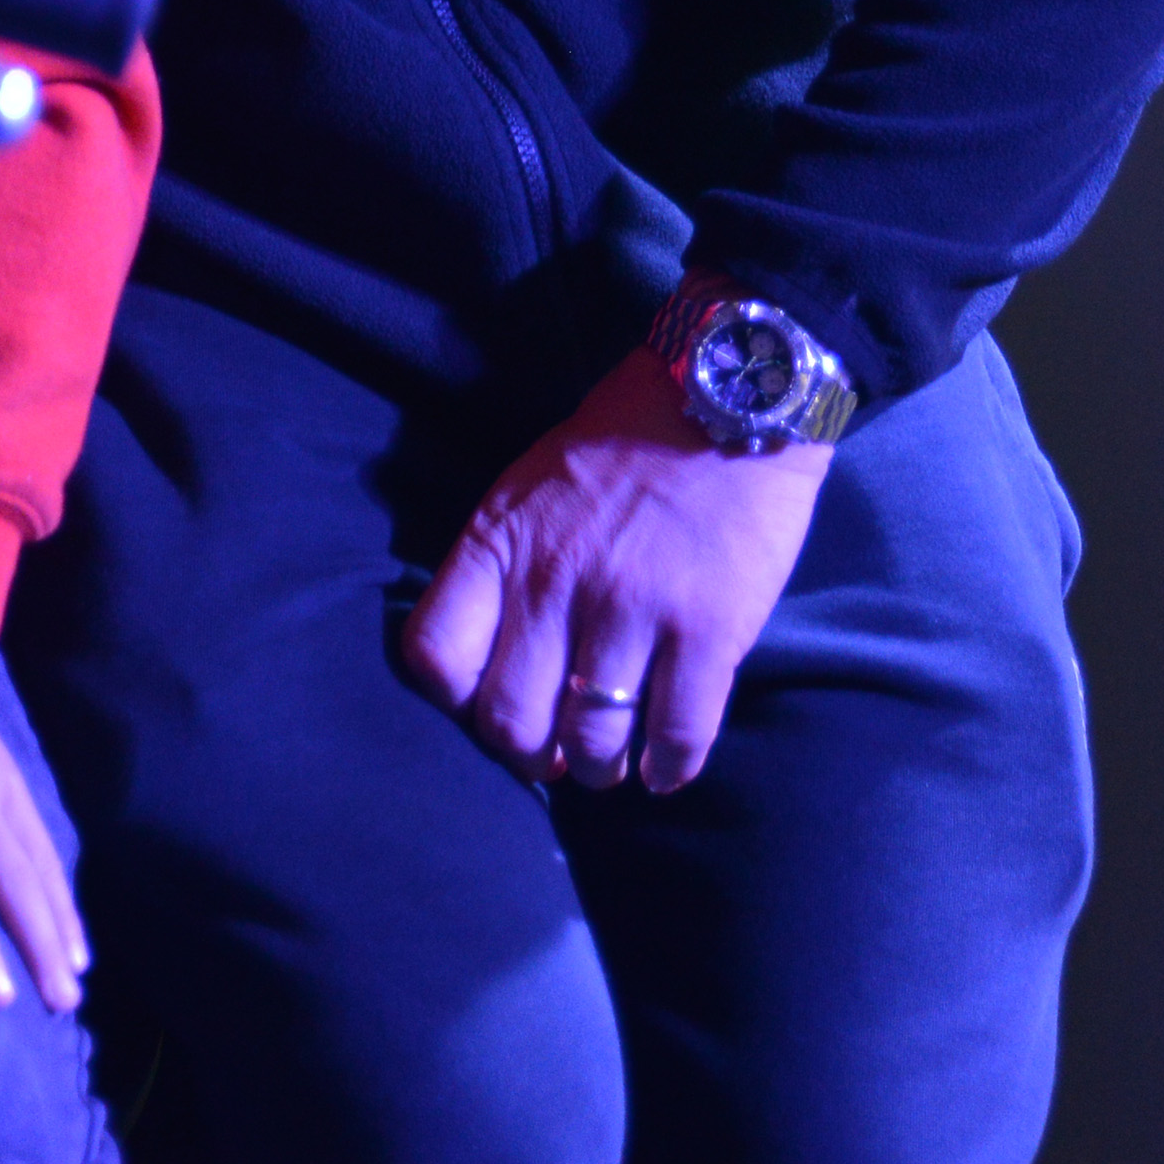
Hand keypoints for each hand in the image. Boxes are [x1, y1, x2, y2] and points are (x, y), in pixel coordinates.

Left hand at [398, 347, 827, 791]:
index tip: (488, 710)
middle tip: (554, 758)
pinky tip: (666, 769)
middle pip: (508, 720)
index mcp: (500, 541)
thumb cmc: (624, 442)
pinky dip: (669, 769)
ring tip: (609, 767)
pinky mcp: (708, 630)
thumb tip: (490, 655)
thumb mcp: (527, 486)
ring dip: (598, 771)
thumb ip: (502, 564)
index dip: (456, 706)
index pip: (435, 656)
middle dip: (529, 756)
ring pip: (592, 741)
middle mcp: (555, 581)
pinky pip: (677, 736)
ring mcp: (632, 608)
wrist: (728, 392)